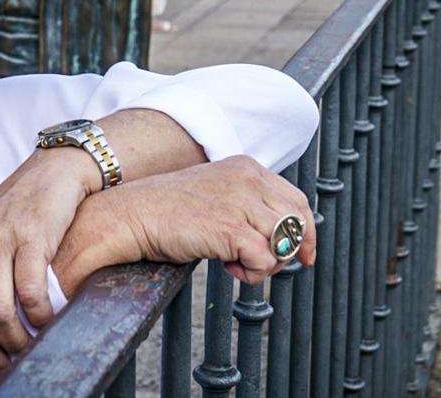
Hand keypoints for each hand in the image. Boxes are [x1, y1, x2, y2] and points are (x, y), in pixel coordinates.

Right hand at [53, 156, 315, 292]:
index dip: (306, 229)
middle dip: (293, 249)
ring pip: (285, 242)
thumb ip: (245, 204)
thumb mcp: (215, 193)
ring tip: (238, 264)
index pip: (296, 198)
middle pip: (299, 219)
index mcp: (246, 167)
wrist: (134, 214)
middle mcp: (249, 179)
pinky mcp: (231, 228)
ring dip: (268, 263)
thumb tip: (279, 234)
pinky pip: (266, 259)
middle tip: (272, 267)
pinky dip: (253, 273)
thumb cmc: (168, 210)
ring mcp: (241, 202)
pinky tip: (228, 267)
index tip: (305, 253)